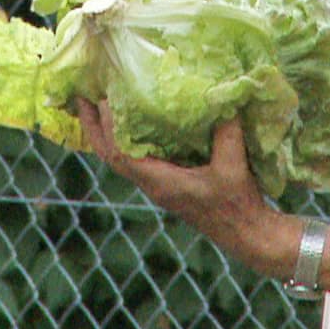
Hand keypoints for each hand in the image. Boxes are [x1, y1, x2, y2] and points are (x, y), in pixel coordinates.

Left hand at [77, 99, 293, 275]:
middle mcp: (152, 184)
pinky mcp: (167, 183)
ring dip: (106, 132)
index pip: (119, 153)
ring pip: (120, 158)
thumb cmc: (238, 204)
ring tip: (100, 102)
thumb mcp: (234, 165)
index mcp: (160, 182)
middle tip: (82, 96)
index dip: (106, 126)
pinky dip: (127, 138)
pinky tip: (134, 120)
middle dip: (93, 127)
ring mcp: (158, 185)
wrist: (247, 235)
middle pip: (110, 155)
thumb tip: (220, 93)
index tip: (101, 96)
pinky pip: (136, 158)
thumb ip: (227, 130)